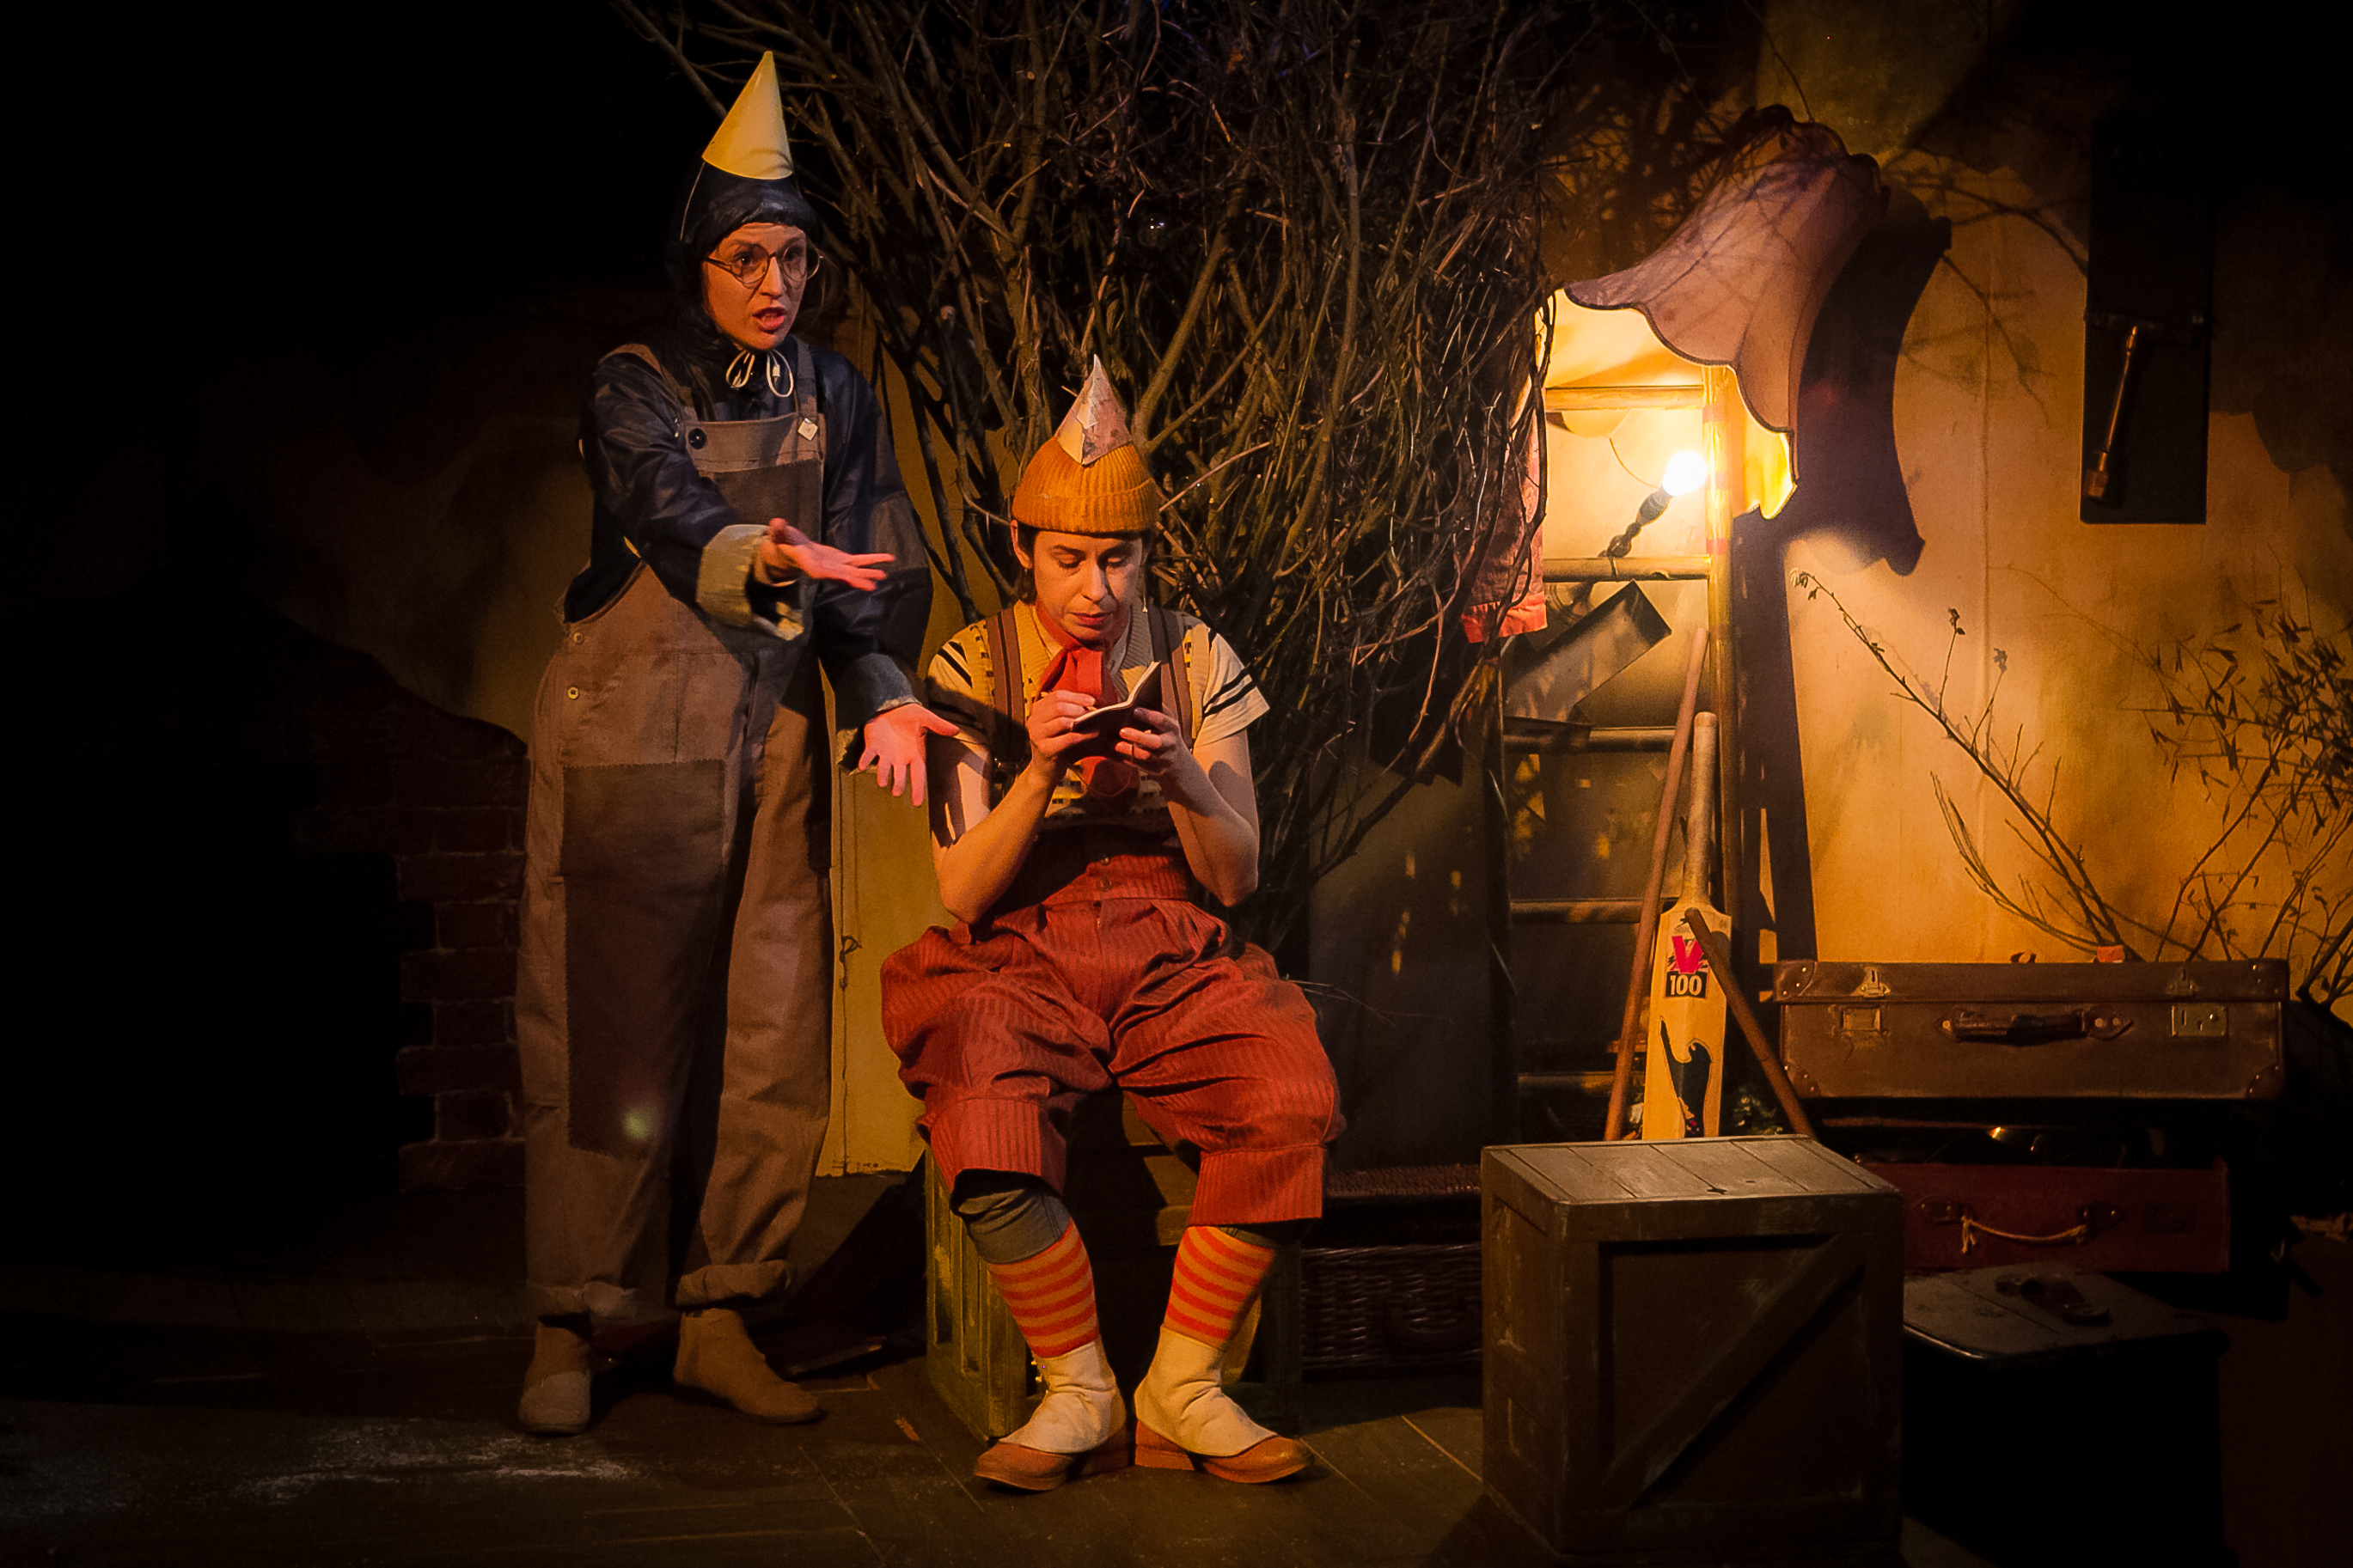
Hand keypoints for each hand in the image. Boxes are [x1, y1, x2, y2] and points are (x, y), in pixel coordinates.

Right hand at [756, 519, 892, 590]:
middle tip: (870, 586)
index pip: (821, 573)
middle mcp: (825, 570)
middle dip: (855, 581)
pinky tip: (888, 559)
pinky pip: (860, 561)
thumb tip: (776, 522)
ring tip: (882, 575)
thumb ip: (778, 531)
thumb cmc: (783, 543)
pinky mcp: (842, 560)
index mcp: (811, 566)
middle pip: (842, 577)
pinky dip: (873, 560)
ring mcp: (835, 566)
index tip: (843, 579)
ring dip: (867, 573)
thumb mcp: (779, 536)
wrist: (791, 549)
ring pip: (854, 571)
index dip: (832, 576)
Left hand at [860, 703, 959, 805]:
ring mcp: (885, 753)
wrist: (890, 705)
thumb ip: (938, 725)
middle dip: (898, 783)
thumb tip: (956, 730)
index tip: (917, 803)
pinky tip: (861, 766)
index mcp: (913, 753)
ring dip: (882, 774)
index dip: (918, 788)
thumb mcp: (925, 717)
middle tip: (896, 793)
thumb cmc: (908, 714)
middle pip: (900, 775)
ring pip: (883, 768)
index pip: (918, 774)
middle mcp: (899, 757)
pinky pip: (868, 755)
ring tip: (882, 783)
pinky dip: (865, 760)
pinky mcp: (873, 745)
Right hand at [1022, 688, 1102, 780]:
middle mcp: (1033, 720)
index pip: (1057, 696)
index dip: (1076, 696)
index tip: (1091, 701)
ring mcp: (1037, 735)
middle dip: (1079, 708)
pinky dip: (1084, 735)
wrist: (1045, 771)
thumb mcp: (1061, 726)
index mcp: (1036, 711)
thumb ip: (1070, 712)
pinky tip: (1094, 734)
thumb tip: (1090, 703)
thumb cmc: (1058, 747)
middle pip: (1059, 705)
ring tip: (1095, 722)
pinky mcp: (1045, 749)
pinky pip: (1068, 738)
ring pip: (1062, 720)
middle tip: (1094, 713)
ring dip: (1082, 720)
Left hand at [1110, 707, 1192, 778]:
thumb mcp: (1167, 722)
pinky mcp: (1157, 771)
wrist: (1179, 764)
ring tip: (1115, 745)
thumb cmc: (1167, 735)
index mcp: (1172, 728)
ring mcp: (1165, 759)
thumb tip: (1138, 697)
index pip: (1162, 721)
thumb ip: (1156, 711)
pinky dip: (1129, 761)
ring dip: (1131, 751)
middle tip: (1122, 731)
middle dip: (1139, 736)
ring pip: (1147, 756)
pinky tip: (1116, 755)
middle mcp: (1170, 744)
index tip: (1134, 710)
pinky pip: (1142, 767)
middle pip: (1156, 742)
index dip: (1149, 716)